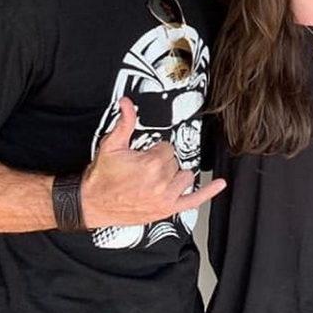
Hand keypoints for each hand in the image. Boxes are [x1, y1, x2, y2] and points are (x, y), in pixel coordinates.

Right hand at [80, 97, 225, 228]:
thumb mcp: (111, 145)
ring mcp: (166, 198)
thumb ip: (124, 122)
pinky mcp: (167, 209)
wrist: (92, 204)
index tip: (142, 157)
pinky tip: (220, 184)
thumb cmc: (102, 177)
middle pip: (175, 162)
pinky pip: (193, 201)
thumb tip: (127, 102)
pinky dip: (208, 192)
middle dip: (161, 163)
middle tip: (142, 169)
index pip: (167, 148)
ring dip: (173, 175)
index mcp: (151, 164)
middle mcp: (161, 182)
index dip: (154, 151)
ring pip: (184, 176)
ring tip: (154, 179)